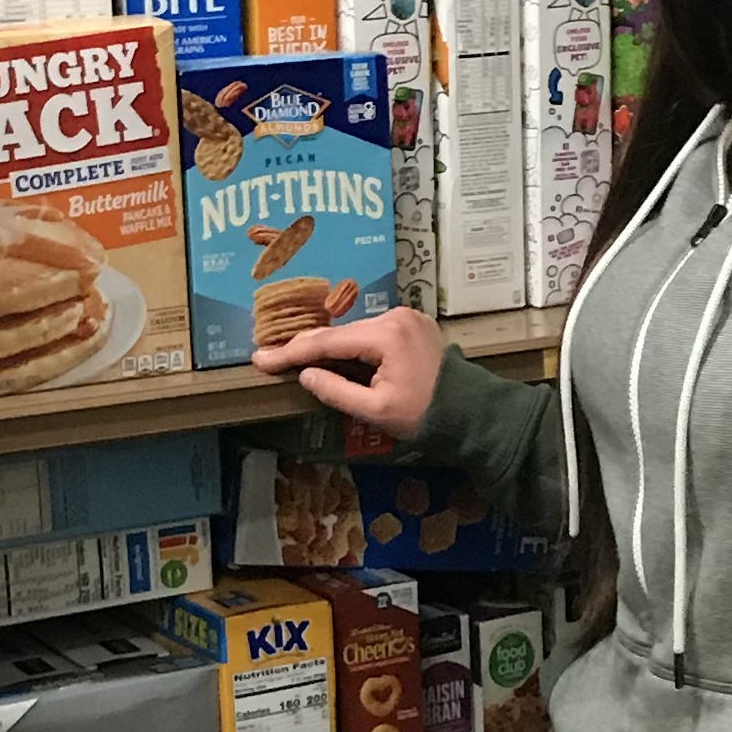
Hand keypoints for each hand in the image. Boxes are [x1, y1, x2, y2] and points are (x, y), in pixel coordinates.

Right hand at [245, 302, 448, 438]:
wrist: (471, 412)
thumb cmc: (424, 415)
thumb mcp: (376, 410)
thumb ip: (336, 391)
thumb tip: (305, 374)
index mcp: (386, 335)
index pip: (328, 342)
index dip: (291, 352)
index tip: (260, 359)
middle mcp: (395, 317)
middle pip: (339, 333)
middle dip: (304, 347)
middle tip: (267, 357)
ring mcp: (406, 317)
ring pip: (354, 332)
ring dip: (327, 346)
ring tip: (292, 356)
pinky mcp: (412, 324)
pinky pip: (371, 332)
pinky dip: (350, 344)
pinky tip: (328, 353)